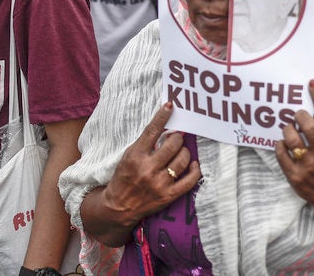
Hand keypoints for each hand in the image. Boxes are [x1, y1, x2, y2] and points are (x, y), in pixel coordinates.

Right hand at [102, 104, 200, 225]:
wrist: (118, 207)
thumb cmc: (124, 177)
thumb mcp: (129, 156)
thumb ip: (146, 144)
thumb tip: (168, 129)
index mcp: (135, 156)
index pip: (152, 131)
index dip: (162, 116)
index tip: (170, 106)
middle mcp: (148, 169)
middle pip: (173, 144)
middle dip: (177, 138)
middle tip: (176, 138)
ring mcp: (159, 183)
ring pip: (183, 159)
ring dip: (185, 152)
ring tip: (181, 152)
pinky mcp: (168, 196)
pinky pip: (190, 180)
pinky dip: (195, 170)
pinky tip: (193, 165)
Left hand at [276, 80, 313, 215]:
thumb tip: (308, 111)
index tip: (311, 83)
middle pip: (308, 126)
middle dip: (299, 116)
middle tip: (296, 115)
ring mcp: (308, 166)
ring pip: (292, 139)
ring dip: (287, 129)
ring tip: (288, 128)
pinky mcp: (295, 176)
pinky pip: (281, 154)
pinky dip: (279, 146)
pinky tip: (282, 144)